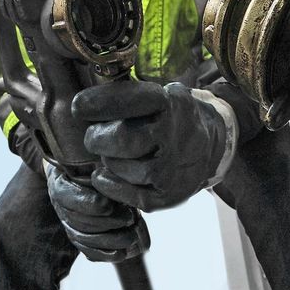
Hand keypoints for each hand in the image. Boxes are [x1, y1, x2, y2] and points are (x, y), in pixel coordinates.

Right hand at [46, 165, 149, 261]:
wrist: (84, 170)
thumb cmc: (93, 164)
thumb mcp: (94, 161)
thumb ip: (102, 167)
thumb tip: (116, 174)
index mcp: (60, 182)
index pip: (65, 196)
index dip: (87, 203)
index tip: (108, 204)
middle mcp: (61, 205)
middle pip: (78, 221)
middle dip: (107, 223)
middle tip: (130, 218)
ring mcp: (69, 223)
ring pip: (84, 239)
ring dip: (110, 240)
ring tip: (132, 235)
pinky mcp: (80, 237)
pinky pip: (88, 251)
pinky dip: (105, 254)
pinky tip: (122, 253)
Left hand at [72, 81, 231, 210]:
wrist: (211, 144)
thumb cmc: (171, 116)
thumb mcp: (159, 95)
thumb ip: (127, 95)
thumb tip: (83, 101)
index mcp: (170, 103)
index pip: (130, 100)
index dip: (98, 103)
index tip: (78, 106)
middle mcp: (175, 134)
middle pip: (121, 139)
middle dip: (97, 138)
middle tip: (94, 137)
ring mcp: (173, 167)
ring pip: (121, 168)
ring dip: (108, 161)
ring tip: (113, 154)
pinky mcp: (169, 195)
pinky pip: (128, 195)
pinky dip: (110, 184)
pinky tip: (107, 175)